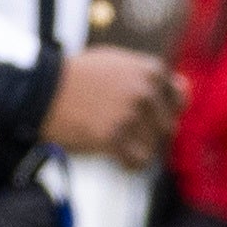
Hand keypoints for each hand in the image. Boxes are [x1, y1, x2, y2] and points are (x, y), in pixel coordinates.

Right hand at [41, 45, 183, 169]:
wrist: (41, 91)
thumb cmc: (78, 76)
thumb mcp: (118, 62)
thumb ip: (151, 76)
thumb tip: (185, 88)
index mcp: (151, 70)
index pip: (179, 101)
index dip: (161, 111)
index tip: (142, 114)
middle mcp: (146, 91)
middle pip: (167, 127)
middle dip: (149, 133)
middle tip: (124, 131)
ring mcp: (131, 114)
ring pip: (154, 146)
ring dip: (136, 148)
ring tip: (113, 140)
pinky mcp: (114, 138)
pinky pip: (138, 162)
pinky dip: (128, 163)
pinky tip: (113, 155)